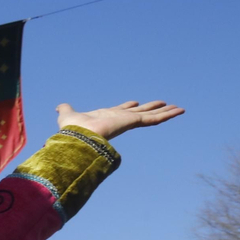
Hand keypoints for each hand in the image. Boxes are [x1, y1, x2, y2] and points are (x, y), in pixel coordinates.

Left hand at [56, 100, 183, 140]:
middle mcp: (120, 119)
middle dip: (152, 108)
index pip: (122, 111)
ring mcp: (128, 121)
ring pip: (152, 116)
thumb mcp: (68, 115)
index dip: (128, 106)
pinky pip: (154, 119)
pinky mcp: (134, 122)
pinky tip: (179, 110)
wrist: (78, 137)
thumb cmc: (72, 129)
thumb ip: (65, 110)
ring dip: (166, 112)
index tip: (136, 102)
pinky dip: (167, 115)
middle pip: (140, 112)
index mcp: (108, 116)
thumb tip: (59, 107)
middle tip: (164, 104)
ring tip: (180, 108)